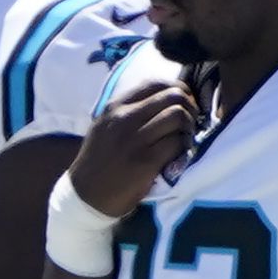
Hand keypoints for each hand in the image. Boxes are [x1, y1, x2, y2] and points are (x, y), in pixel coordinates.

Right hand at [66, 73, 202, 220]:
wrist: (86, 195)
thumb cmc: (100, 160)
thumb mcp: (106, 126)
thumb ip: (129, 110)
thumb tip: (165, 99)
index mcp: (115, 106)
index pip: (155, 83)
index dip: (178, 90)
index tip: (183, 103)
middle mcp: (125, 117)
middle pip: (172, 96)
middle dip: (189, 107)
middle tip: (191, 121)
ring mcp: (135, 139)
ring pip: (178, 116)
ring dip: (189, 126)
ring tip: (186, 138)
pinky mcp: (146, 161)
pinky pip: (177, 143)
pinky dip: (184, 147)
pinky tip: (180, 154)